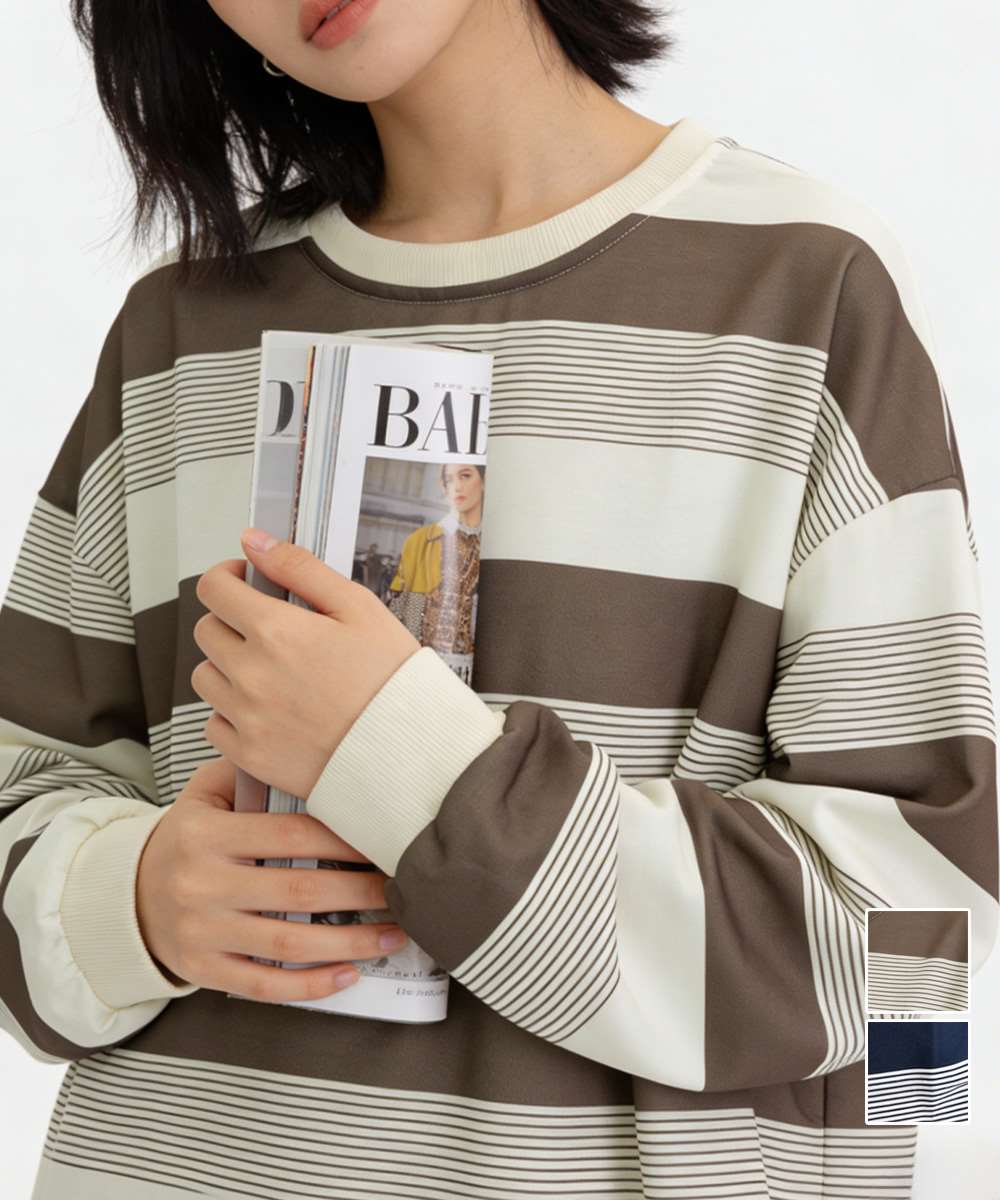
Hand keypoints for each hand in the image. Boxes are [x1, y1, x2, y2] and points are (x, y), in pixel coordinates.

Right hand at [136, 756, 411, 1003]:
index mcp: (206, 835)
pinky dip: (310, 985)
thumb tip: (309, 755)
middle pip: (298, 889)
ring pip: (289, 943)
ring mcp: (202, 933)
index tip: (384, 843)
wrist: (126, 899)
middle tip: (405, 889)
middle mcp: (202, 884)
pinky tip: (349, 975)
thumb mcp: (200, 798)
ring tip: (395, 936)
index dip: (343, 840)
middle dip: (361, 892)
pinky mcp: (205, 971)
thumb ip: (247, 774)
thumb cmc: (185, 842)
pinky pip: (265, 985)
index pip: (289, 834)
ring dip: (351, 943)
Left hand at [190, 528, 420, 799]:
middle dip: (230, 621)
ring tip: (269, 672)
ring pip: (205, 677)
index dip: (227, 577)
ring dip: (227, 667)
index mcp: (276, 631)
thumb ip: (300, 568)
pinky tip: (266, 710)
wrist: (409, 751)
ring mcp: (246, 717)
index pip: (214, 589)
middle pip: (206, 631)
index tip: (246, 581)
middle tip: (268, 630)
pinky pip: (214, 725)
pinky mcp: (249, 755)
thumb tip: (254, 540)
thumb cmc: (392, 679)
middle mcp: (251, 673)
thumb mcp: (358, 607)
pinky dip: (231, 714)